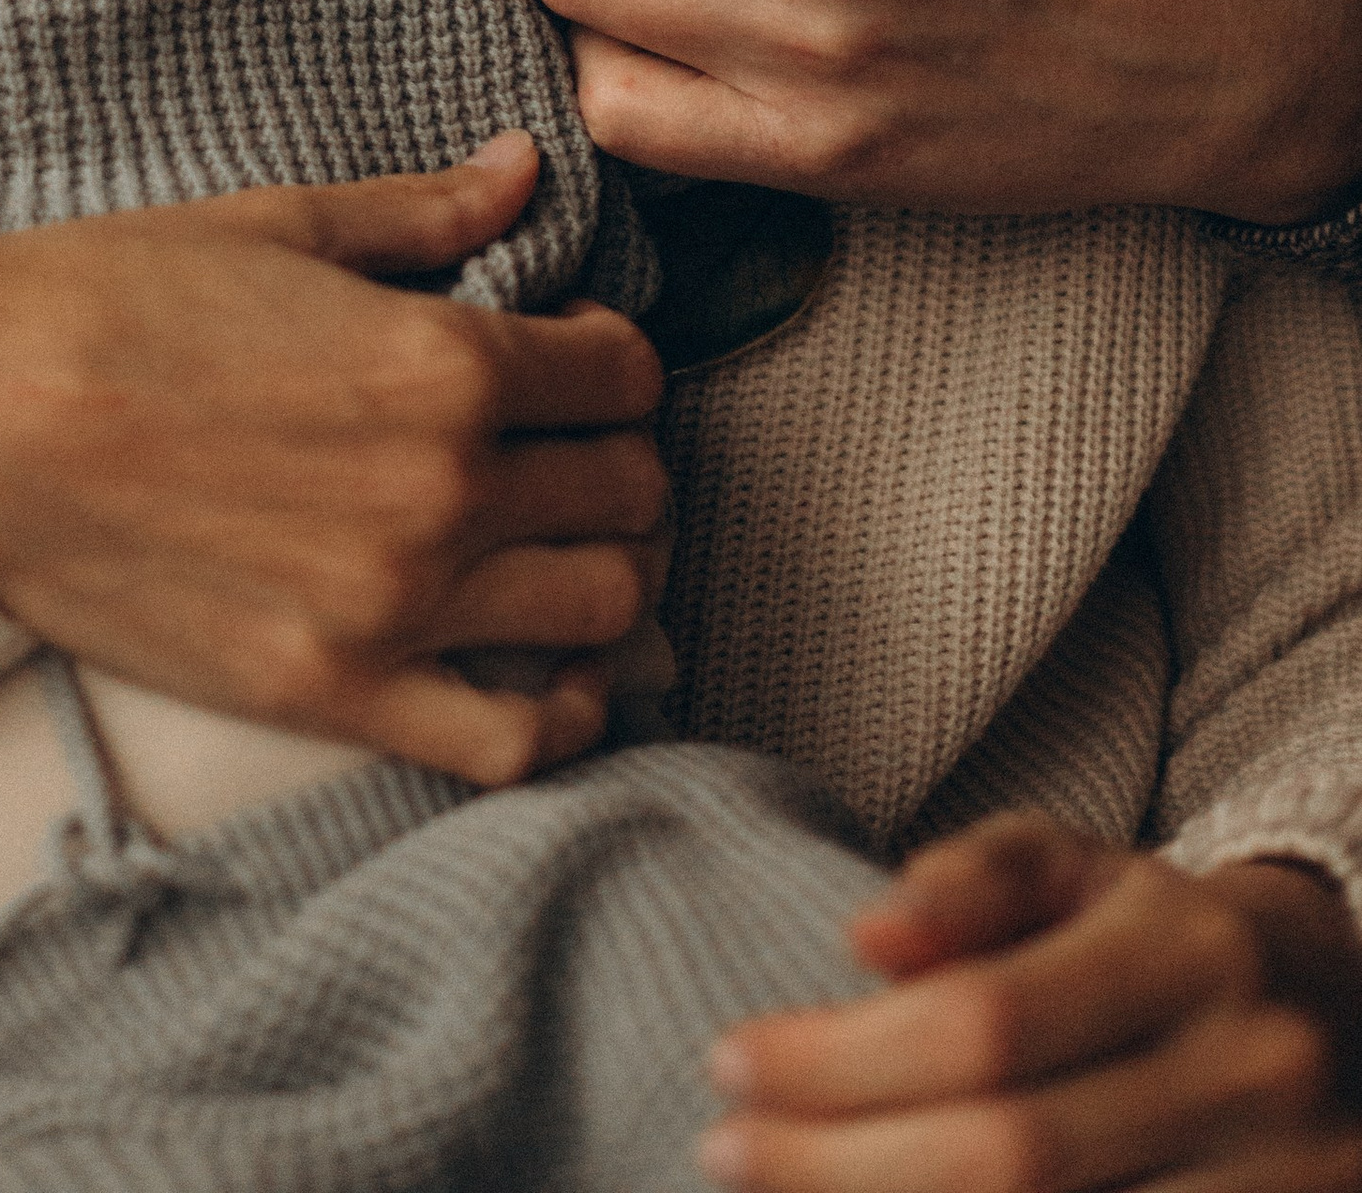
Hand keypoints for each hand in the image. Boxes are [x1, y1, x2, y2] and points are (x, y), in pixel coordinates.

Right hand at [0, 132, 668, 790]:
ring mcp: (395, 606)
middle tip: (567, 441)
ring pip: (604, 609)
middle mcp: (442, 490)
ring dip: (609, 568)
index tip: (571, 351)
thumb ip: (423, 212)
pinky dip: (564, 711)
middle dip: (617, 456)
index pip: (622, 371)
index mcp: (436, 359)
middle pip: (630, 490)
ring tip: (561, 538)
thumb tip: (524, 170)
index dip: (611, 352)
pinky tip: (549, 668)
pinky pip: (517, 741)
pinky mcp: (335, 694)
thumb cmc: (107, 297)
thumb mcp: (276, 225)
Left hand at [705, 816, 1361, 1187]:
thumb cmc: (1157, 933)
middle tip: (725, 1147)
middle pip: (1008, 1157)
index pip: (983, 1024)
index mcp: (1190, 952)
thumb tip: (866, 938)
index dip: (840, 1057)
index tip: (728, 1058)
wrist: (1333, 1012)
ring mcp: (1281, 1187)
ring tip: (784, 1192)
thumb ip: (970, 881)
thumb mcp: (1074, 866)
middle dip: (840, 1162)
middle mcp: (1249, 1077)